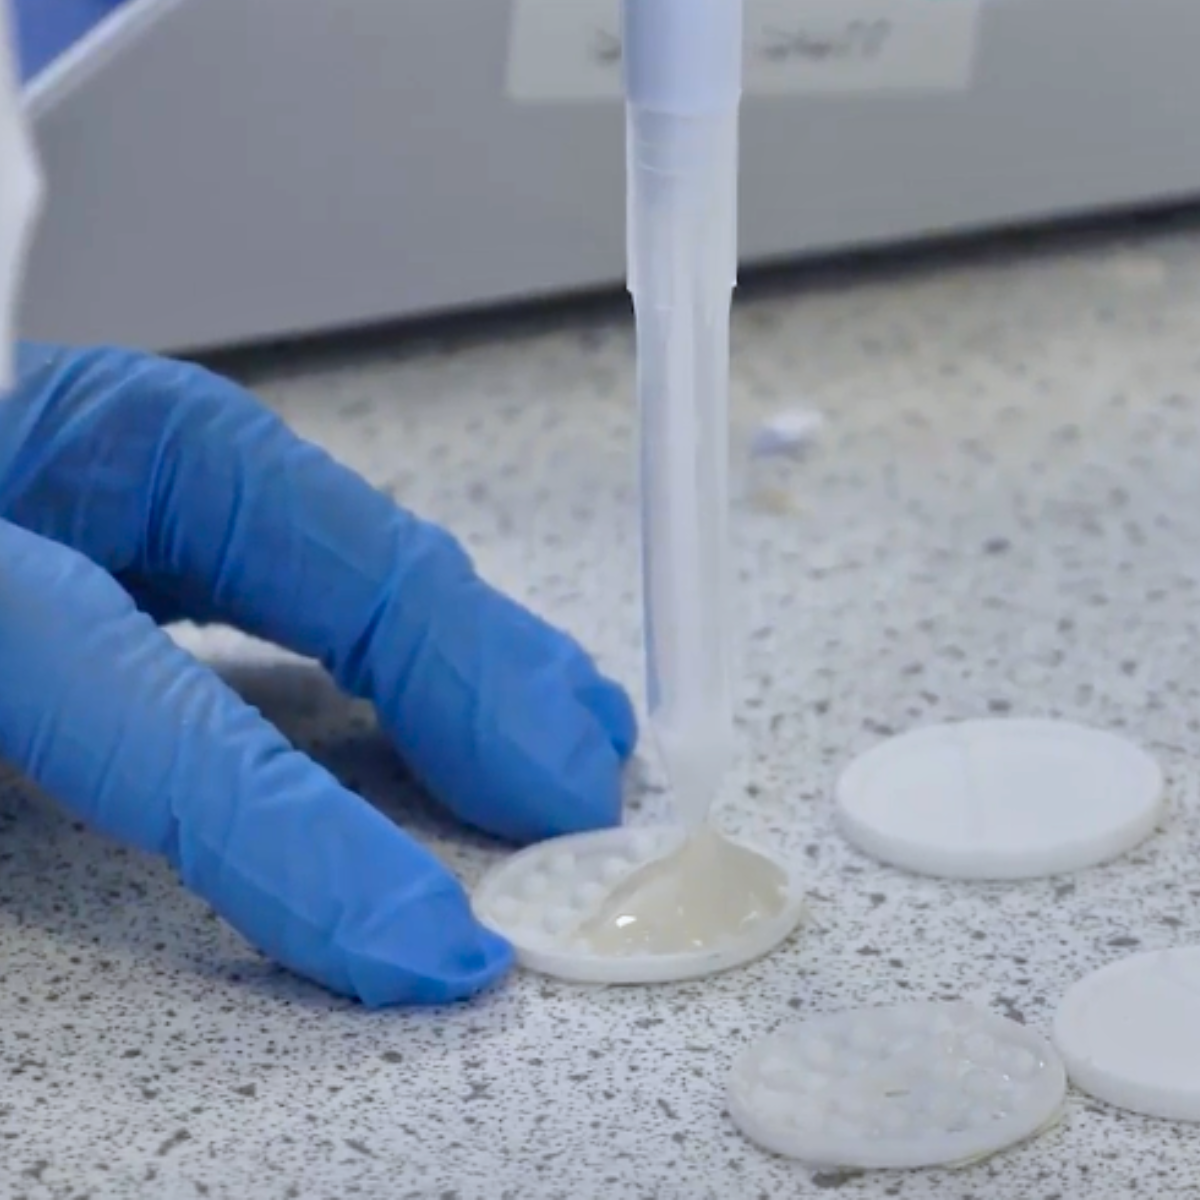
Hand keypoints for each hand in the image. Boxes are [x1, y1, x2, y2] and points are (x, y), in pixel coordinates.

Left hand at [0, 344, 636, 1006]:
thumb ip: (76, 740)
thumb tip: (261, 868)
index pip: (171, 713)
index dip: (313, 842)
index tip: (433, 945)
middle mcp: (97, 469)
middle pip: (334, 573)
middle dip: (477, 692)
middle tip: (582, 800)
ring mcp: (152, 468)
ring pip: (365, 553)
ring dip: (488, 655)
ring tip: (580, 737)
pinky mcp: (179, 490)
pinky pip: (337, 564)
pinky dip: (431, 630)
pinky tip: (490, 677)